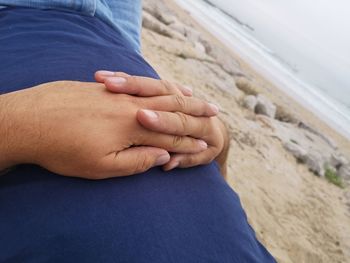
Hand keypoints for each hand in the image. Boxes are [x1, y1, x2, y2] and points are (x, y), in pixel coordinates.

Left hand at [0, 81, 217, 178]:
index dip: (190, 141)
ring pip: (159, 91)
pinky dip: (159, 86)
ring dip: (183, 95)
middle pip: (172, 107)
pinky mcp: (106, 89)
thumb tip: (163, 156)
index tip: (207, 144)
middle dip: (196, 111)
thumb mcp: (101, 167)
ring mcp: (119, 94)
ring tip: (199, 96)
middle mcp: (131, 106)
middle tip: (216, 112)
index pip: (170, 134)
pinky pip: (140, 84)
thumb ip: (136, 161)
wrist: (28, 121)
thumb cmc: (63, 151)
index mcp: (133, 127)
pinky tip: (164, 86)